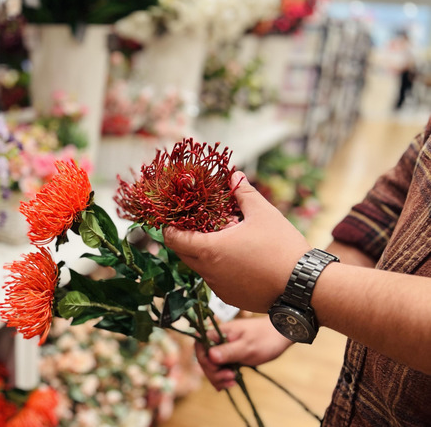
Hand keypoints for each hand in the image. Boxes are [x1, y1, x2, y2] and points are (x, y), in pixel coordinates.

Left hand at [163, 171, 311, 311]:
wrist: (304, 286)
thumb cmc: (282, 248)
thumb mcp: (263, 214)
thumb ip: (244, 193)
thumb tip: (235, 176)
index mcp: (209, 250)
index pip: (173, 239)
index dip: (169, 228)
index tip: (174, 219)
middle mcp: (208, 272)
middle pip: (183, 254)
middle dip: (185, 239)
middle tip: (198, 225)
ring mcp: (219, 288)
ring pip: (200, 268)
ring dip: (205, 254)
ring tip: (224, 240)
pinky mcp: (231, 298)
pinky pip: (216, 281)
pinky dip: (219, 269)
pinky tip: (238, 259)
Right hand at [196, 317, 292, 390]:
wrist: (281, 333)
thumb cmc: (265, 337)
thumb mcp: (247, 346)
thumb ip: (228, 351)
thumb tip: (210, 356)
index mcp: (219, 333)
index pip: (200, 346)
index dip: (205, 360)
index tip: (218, 368)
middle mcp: (219, 340)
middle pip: (205, 358)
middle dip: (214, 372)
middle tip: (230, 378)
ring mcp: (225, 348)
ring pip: (213, 365)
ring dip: (219, 377)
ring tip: (233, 382)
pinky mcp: (232, 356)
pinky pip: (222, 367)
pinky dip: (223, 377)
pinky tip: (230, 383)